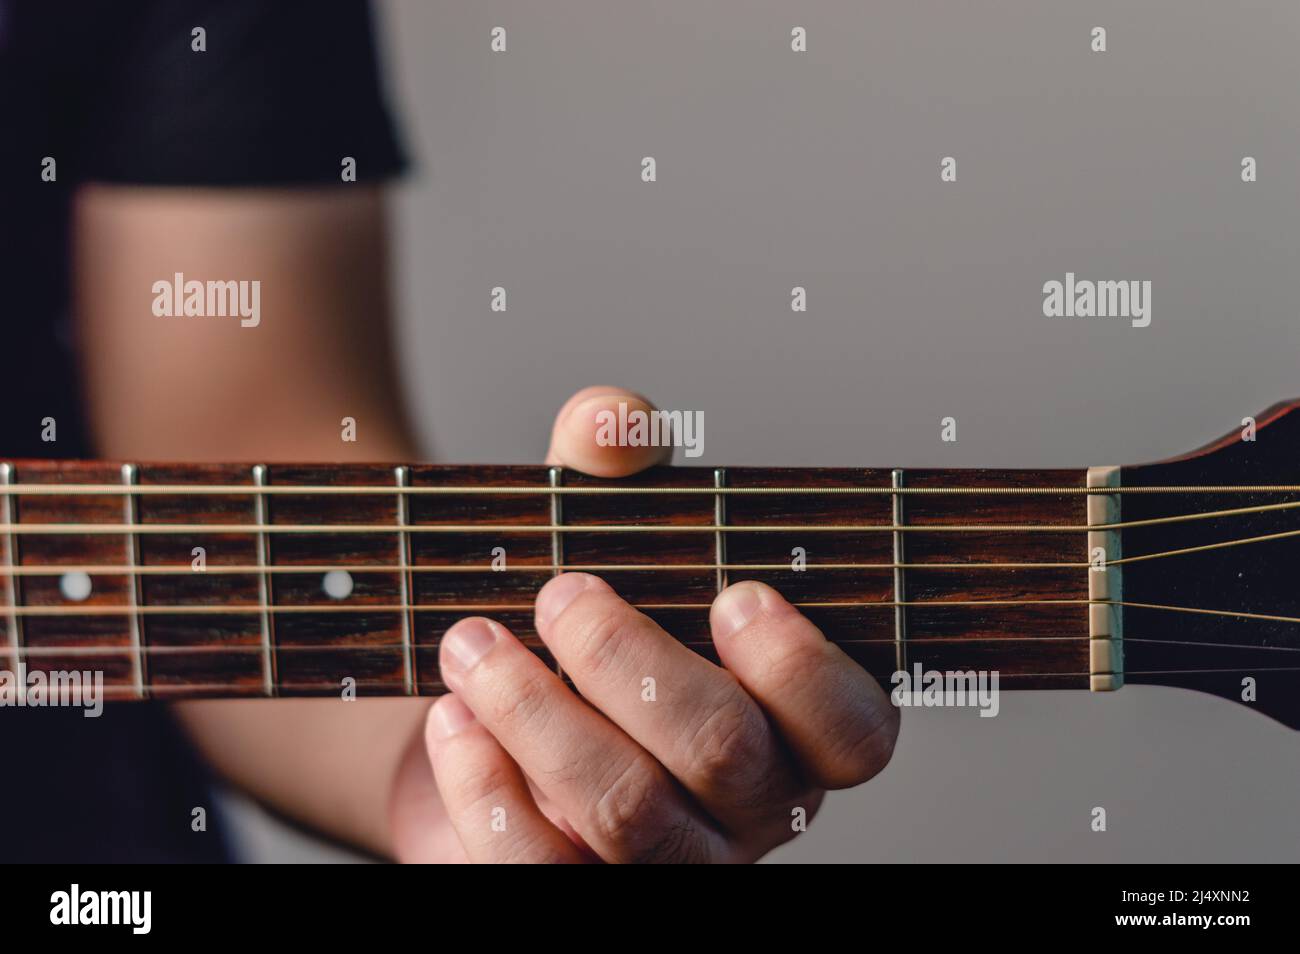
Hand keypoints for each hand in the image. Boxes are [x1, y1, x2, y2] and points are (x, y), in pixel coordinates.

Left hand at [389, 387, 899, 861]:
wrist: (492, 702)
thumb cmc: (586, 613)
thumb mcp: (607, 527)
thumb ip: (620, 467)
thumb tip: (613, 419)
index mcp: (800, 724)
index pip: (855, 730)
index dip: (802, 668)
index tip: (732, 594)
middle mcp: (751, 808)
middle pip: (723, 753)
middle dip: (628, 659)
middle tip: (558, 594)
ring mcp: (670, 863)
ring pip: (629, 814)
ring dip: (536, 710)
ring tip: (471, 642)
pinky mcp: (575, 889)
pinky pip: (537, 870)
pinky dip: (484, 785)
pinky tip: (453, 718)